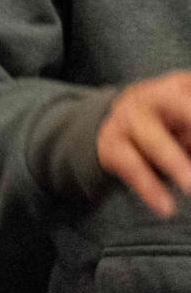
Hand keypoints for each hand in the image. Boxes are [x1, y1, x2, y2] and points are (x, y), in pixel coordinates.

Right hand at [98, 71, 190, 217]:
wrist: (113, 124)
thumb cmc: (168, 122)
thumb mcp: (185, 119)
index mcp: (178, 85)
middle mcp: (150, 96)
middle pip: (179, 106)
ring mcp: (126, 119)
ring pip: (153, 140)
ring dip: (174, 162)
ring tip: (190, 186)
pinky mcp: (110, 145)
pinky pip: (131, 166)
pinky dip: (149, 187)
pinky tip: (165, 207)